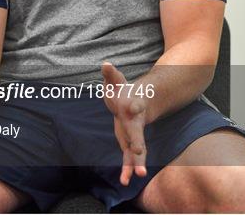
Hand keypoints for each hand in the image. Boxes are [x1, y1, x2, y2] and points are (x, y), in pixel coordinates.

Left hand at [101, 62, 146, 185]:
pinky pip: (130, 158)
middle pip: (138, 132)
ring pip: (137, 150)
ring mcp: (135, 134)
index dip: (136, 105)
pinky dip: (128, 168)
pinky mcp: (131, 143)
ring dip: (136, 162)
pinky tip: (125, 181)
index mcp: (133, 104)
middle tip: (139, 151)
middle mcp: (137, 122)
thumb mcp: (116, 81)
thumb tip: (105, 63)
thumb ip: (111, 74)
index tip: (135, 106)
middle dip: (138, 142)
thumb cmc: (124, 91)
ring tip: (137, 176)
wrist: (137, 103)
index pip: (136, 104)